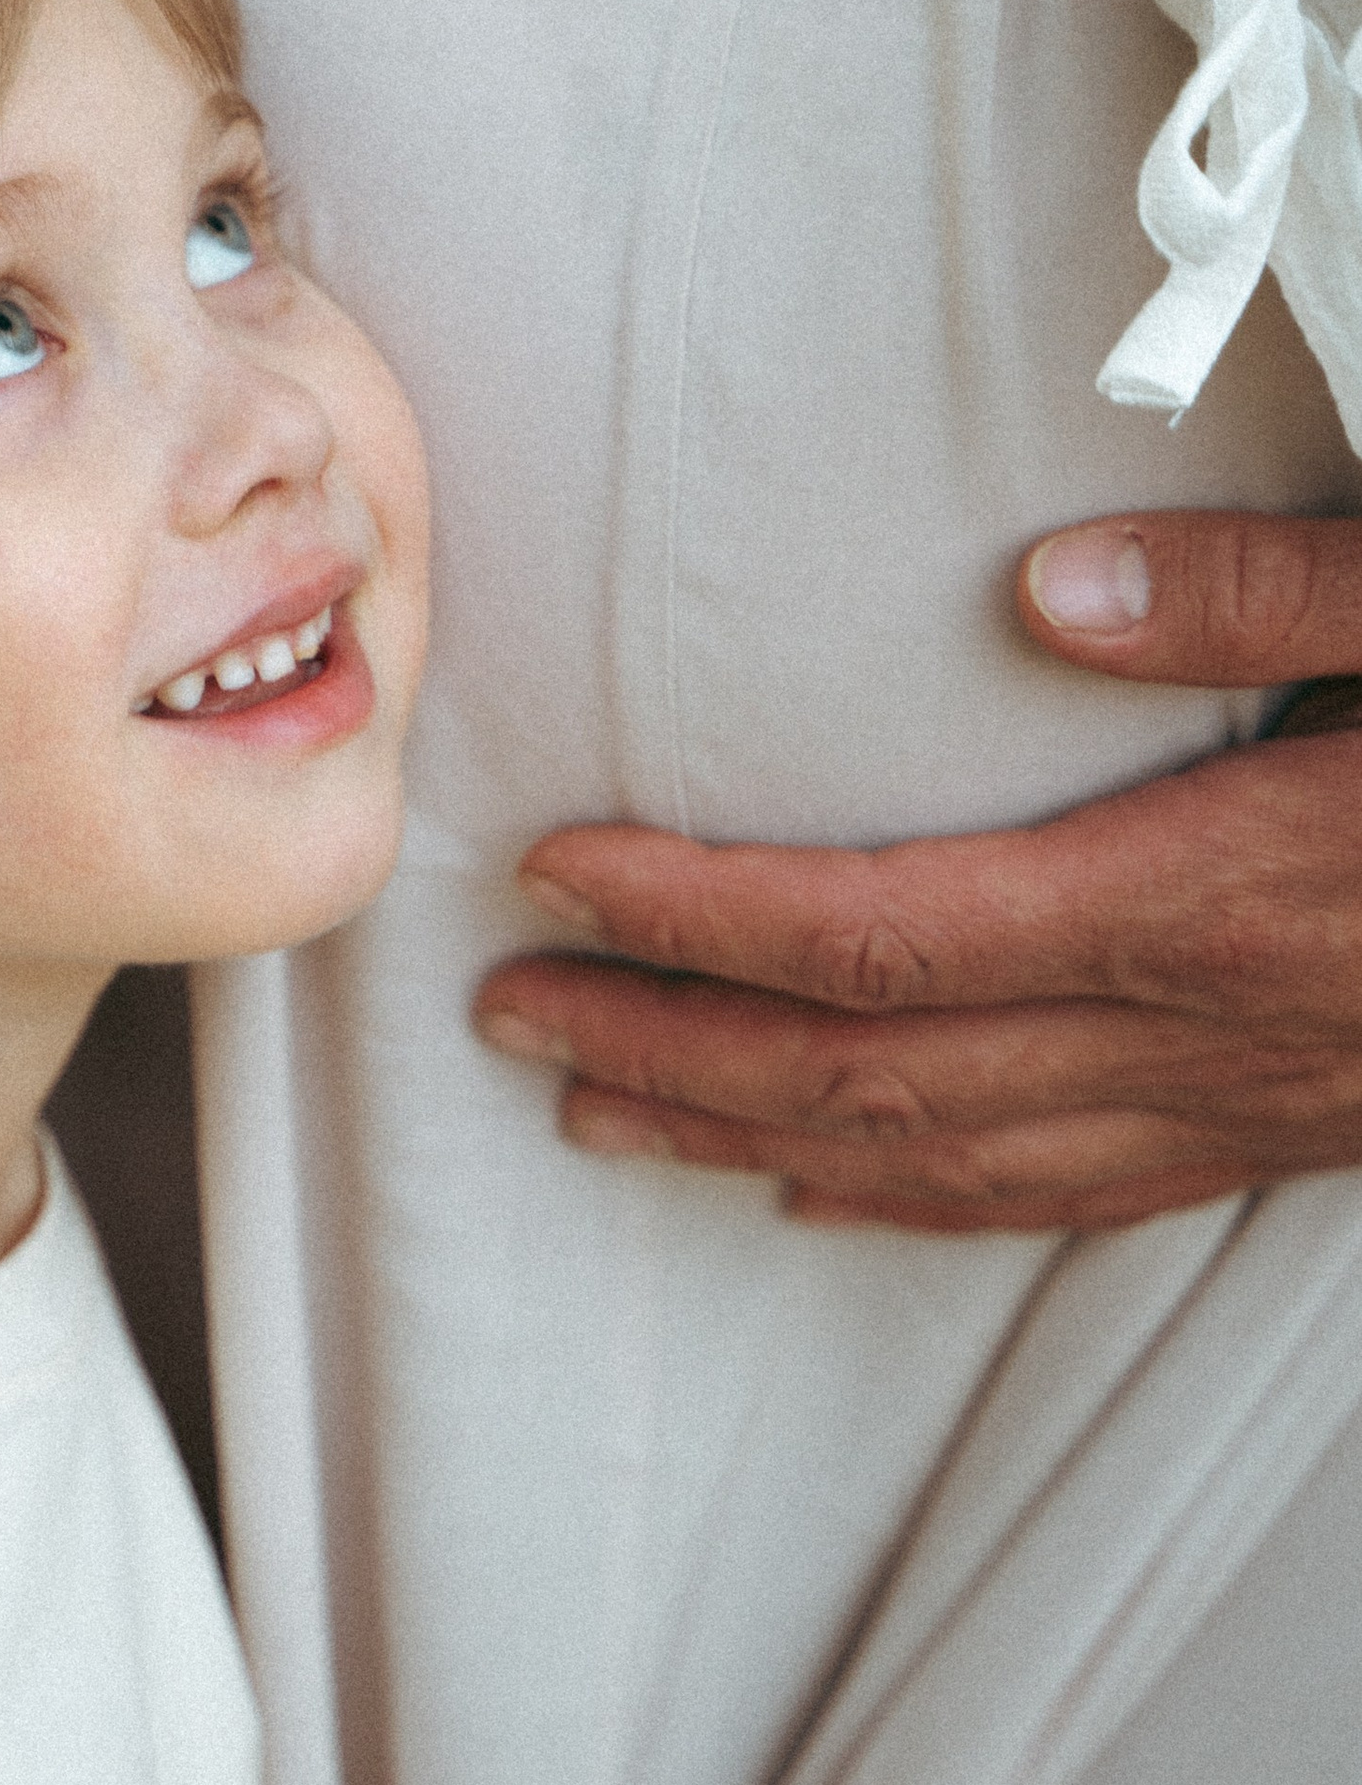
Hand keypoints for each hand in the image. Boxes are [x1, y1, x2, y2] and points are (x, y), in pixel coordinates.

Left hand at [479, 513, 1361, 1233]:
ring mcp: (1237, 1105)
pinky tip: (820, 1188)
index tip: (557, 871)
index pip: (885, 931)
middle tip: (506, 1010)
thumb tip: (1050, 586)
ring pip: (944, 1159)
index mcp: (1202, 898)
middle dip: (664, 1045)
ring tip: (597, 1110)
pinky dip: (909, 1198)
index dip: (698, 915)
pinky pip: (1058, 1198)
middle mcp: (1195, 1030)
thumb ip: (1251, 600)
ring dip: (749, 1138)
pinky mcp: (1278, 1135)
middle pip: (868, 1068)